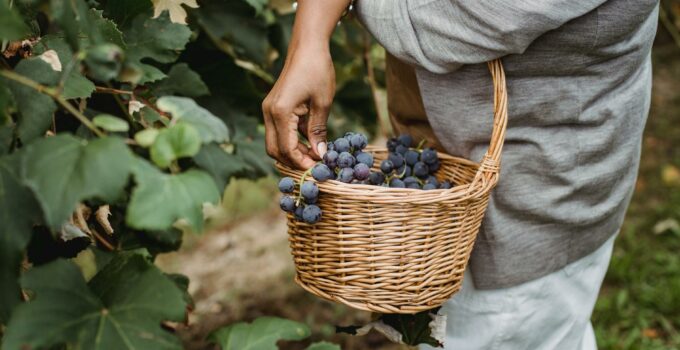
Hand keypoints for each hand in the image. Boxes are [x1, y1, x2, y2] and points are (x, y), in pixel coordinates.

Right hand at [262, 0, 349, 169]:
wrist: (307, 46)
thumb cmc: (317, 70)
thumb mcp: (322, 102)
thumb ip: (319, 130)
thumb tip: (320, 154)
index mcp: (280, 112)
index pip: (286, 148)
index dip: (301, 162)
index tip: (318, 168)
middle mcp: (269, 113)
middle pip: (275, 150)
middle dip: (293, 161)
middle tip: (315, 165)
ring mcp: (269, 110)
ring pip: (274, 143)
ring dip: (292, 152)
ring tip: (315, 155)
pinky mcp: (274, 108)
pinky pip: (279, 132)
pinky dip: (292, 141)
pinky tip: (310, 142)